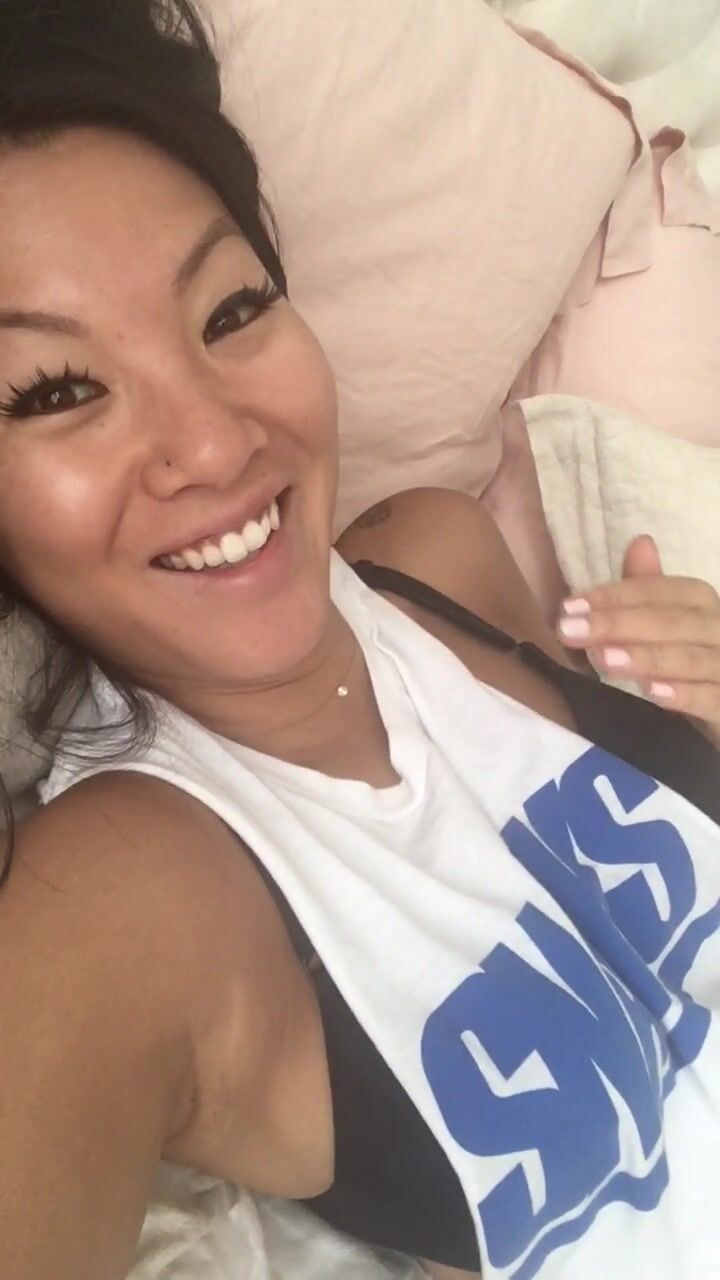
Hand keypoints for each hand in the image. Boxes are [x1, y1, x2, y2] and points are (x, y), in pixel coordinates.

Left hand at [557, 535, 719, 743]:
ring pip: (692, 658)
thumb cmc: (691, 665)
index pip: (659, 591)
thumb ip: (650, 589)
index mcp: (702, 603)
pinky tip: (652, 694)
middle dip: (619, 624)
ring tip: (603, 660)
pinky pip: (714, 699)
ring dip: (647, 657)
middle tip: (571, 632)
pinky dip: (685, 695)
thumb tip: (641, 542)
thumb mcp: (668, 626)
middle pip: (673, 621)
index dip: (614, 596)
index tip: (569, 607)